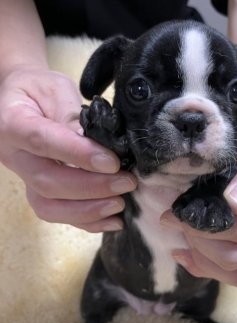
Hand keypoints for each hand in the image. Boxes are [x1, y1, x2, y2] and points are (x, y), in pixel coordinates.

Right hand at [0, 66, 135, 231]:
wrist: (20, 102)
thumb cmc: (39, 91)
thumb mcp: (56, 91)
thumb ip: (73, 117)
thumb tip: (100, 147)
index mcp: (13, 123)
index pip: (44, 142)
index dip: (79, 155)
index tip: (113, 163)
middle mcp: (14, 156)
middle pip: (48, 183)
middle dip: (92, 188)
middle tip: (126, 183)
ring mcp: (25, 177)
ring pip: (49, 206)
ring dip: (89, 210)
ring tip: (120, 204)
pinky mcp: (38, 190)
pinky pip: (57, 214)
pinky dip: (86, 221)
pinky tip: (112, 220)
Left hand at [160, 117, 236, 286]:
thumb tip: (236, 206)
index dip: (208, 228)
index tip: (179, 213)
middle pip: (236, 257)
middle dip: (200, 241)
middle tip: (175, 219)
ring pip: (236, 272)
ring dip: (202, 258)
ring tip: (181, 234)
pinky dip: (208, 267)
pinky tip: (185, 254)